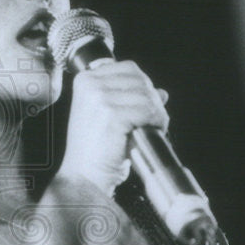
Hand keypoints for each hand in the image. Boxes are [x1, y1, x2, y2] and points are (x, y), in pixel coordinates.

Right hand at [56, 59, 168, 194]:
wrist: (84, 175)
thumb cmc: (93, 151)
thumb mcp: (106, 116)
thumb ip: (129, 98)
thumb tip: (160, 92)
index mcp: (85, 80)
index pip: (129, 68)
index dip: (143, 86)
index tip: (144, 105)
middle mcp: (90, 85)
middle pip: (140, 79)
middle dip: (152, 100)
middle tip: (151, 120)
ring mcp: (100, 99)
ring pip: (147, 96)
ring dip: (156, 114)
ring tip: (148, 129)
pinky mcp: (112, 115)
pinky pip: (148, 111)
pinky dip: (155, 123)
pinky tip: (147, 133)